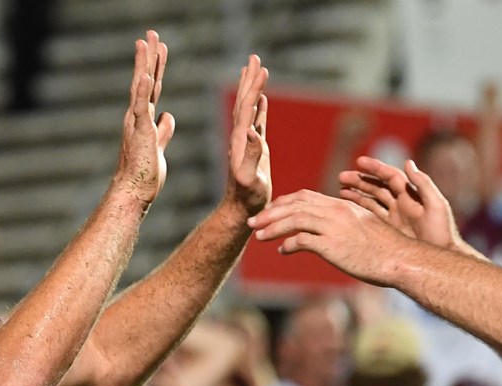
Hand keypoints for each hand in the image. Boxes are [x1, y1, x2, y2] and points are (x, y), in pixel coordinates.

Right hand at [108, 30, 175, 206]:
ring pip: (141, 87)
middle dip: (149, 56)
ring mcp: (136, 123)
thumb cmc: (145, 175)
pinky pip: (140, 108)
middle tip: (150, 34)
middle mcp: (137, 117)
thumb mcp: (159, 147)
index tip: (158, 48)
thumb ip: (163, 130)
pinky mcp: (139, 132)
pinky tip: (144, 74)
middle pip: (145, 80)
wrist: (134, 192)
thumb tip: (169, 116)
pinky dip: (141, 91)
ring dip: (144, 64)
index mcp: (144, 119)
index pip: (151, 87)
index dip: (156, 67)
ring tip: (145, 43)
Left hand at [225, 55, 270, 212]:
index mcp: (239, 141)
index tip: (259, 68)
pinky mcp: (255, 150)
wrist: (240, 211)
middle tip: (254, 58)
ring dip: (253, 89)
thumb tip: (252, 132)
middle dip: (250, 79)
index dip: (252, 87)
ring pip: (249, 109)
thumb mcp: (249, 178)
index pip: (245, 107)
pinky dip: (259, 108)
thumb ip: (251, 155)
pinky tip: (262, 99)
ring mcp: (247, 142)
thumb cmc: (247, 199)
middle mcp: (241, 138)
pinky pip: (257, 123)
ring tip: (256, 70)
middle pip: (245, 101)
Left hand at [247, 189, 410, 285]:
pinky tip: (282, 251)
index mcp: (342, 205)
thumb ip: (341, 225)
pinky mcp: (332, 245)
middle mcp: (336, 212)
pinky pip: (302, 240)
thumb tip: (324, 233)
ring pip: (294, 220)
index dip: (283, 202)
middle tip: (254, 221)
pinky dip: (288, 244)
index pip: (305, 197)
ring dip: (272, 227)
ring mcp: (334, 227)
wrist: (400, 258)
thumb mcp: (361, 228)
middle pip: (294, 206)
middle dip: (270, 213)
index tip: (270, 211)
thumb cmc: (384, 248)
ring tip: (258, 236)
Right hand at [339, 157, 464, 252]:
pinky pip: (370, 216)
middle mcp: (400, 202)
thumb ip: (423, 184)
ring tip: (340, 189)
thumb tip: (408, 162)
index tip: (359, 161)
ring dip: (357, 193)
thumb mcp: (436, 205)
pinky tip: (346, 207)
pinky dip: (359, 209)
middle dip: (360, 179)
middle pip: (377, 186)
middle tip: (341, 177)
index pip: (389, 176)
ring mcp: (393, 216)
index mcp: (410, 194)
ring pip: (371, 199)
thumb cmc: (442, 232)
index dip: (375, 168)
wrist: (440, 258)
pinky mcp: (388, 230)